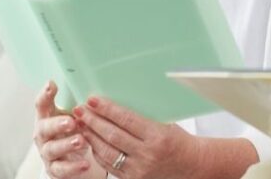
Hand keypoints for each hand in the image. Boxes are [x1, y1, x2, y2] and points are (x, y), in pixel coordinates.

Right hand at [33, 81, 107, 178]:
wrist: (73, 159)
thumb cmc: (74, 131)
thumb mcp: (76, 116)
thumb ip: (80, 105)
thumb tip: (97, 92)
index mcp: (48, 117)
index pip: (42, 104)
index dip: (45, 95)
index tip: (52, 84)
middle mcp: (44, 134)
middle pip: (44, 128)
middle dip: (57, 124)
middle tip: (71, 121)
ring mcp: (48, 152)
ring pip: (52, 149)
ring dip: (66, 144)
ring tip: (81, 141)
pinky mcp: (54, 169)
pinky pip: (61, 169)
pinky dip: (73, 167)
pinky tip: (85, 164)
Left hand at [72, 96, 201, 178]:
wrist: (190, 165)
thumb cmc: (178, 140)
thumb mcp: (165, 123)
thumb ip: (143, 116)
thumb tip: (116, 101)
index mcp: (158, 136)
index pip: (126, 119)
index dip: (107, 109)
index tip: (93, 100)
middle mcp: (147, 154)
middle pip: (112, 135)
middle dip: (93, 121)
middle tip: (80, 109)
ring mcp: (139, 170)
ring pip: (107, 152)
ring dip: (91, 136)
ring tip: (81, 123)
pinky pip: (109, 165)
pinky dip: (97, 152)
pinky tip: (91, 140)